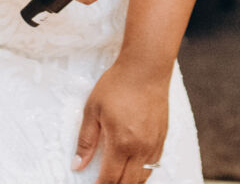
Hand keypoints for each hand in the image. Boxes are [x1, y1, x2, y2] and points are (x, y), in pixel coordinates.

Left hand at [73, 61, 169, 182]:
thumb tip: (77, 164)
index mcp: (121, 143)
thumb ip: (85, 141)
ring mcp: (154, 144)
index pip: (110, 179)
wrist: (146, 68)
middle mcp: (140, 148)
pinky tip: (134, 170)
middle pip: (128, 183)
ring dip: (129, 183)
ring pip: (143, 177)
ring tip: (117, 180)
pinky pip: (154, 165)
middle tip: (103, 183)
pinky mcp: (162, 137)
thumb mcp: (93, 110)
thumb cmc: (118, 84)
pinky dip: (143, 173)